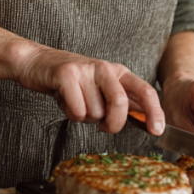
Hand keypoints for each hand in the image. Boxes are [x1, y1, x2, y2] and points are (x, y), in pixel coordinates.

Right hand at [13, 44, 164, 135]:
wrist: (37, 62)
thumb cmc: (71, 81)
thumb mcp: (100, 88)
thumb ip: (121, 101)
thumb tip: (146, 119)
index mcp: (118, 72)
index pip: (144, 90)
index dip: (154, 111)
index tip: (157, 131)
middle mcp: (104, 68)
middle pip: (120, 104)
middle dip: (113, 123)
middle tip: (103, 126)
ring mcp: (85, 70)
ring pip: (95, 113)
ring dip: (84, 116)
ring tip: (75, 101)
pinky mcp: (66, 74)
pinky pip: (77, 110)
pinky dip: (70, 113)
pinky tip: (64, 100)